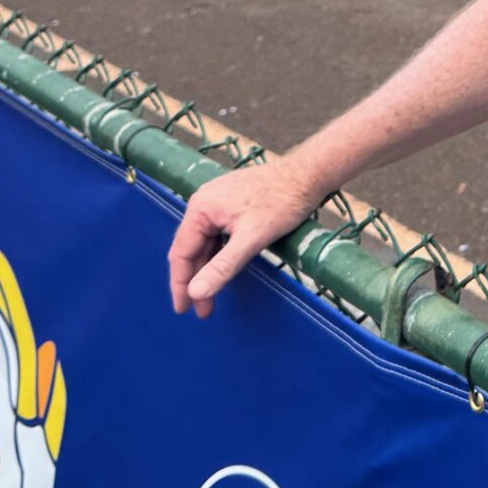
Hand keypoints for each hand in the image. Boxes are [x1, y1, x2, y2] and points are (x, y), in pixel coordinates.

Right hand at [166, 152, 330, 316]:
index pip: (181, 252)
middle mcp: (204, 203)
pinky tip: (223, 271)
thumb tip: (196, 292)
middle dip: (196, 281)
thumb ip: (223, 267)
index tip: (182, 309)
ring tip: (212, 298)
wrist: (308, 175)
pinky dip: (218, 256)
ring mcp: (217, 203)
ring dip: (207, 270)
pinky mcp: (231, 205)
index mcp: (201, 208)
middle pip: (192, 249)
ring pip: (205, 244)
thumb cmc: (282, 202)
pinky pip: (217, 235)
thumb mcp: (252, 239)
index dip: (180, 283)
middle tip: (202, 311)